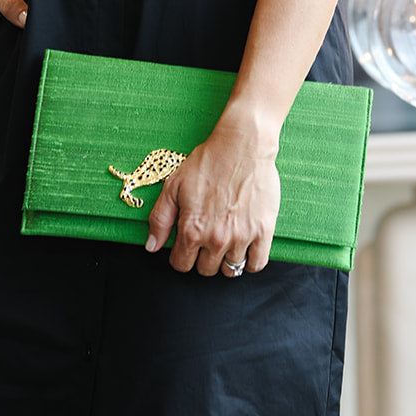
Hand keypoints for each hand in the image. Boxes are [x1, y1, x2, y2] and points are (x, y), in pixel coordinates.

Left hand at [145, 124, 279, 276]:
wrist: (242, 145)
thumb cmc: (208, 161)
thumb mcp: (173, 186)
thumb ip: (160, 220)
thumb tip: (152, 246)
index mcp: (192, 229)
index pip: (181, 264)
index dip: (181, 256)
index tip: (187, 245)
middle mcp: (216, 238)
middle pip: (206, 270)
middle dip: (203, 258)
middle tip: (207, 240)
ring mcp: (241, 236)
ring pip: (230, 270)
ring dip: (226, 260)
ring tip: (226, 242)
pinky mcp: (263, 231)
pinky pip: (256, 264)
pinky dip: (250, 262)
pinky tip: (245, 248)